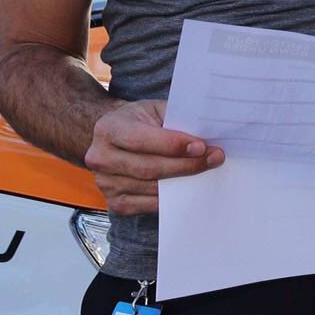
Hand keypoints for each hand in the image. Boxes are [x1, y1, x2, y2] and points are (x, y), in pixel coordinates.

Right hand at [83, 98, 223, 215]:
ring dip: (183, 182)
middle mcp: (100, 157)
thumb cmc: (140, 122)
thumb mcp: (154, 109)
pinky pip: (148, 205)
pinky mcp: (115, 202)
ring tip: (207, 171)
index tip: (201, 146)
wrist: (116, 138)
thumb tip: (206, 135)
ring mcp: (105, 183)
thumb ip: (176, 119)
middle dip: (186, 165)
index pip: (141, 140)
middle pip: (148, 168)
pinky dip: (171, 198)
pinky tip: (188, 187)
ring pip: (151, 188)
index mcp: (108, 128)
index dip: (172, 145)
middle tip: (214, 158)